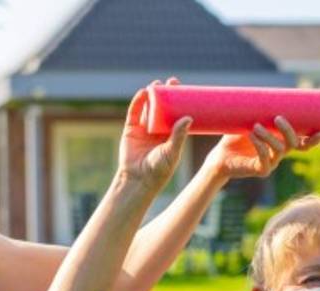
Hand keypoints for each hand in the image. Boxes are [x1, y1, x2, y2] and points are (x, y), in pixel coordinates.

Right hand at [117, 77, 192, 192]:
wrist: (138, 179)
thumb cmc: (159, 170)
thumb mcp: (172, 152)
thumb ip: (179, 136)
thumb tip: (188, 117)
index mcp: (170, 135)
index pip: (176, 114)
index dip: (179, 102)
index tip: (185, 90)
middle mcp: (157, 130)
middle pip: (163, 107)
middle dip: (166, 94)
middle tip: (173, 82)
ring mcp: (143, 129)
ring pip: (148, 107)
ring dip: (152, 95)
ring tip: (157, 84)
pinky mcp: (131, 130)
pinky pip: (134, 113)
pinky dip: (138, 102)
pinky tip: (143, 92)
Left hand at [205, 116, 319, 179]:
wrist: (220, 156)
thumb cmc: (235, 137)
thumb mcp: (249, 120)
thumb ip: (260, 111)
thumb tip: (266, 94)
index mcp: (281, 142)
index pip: (303, 142)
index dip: (313, 139)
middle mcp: (280, 153)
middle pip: (294, 144)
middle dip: (288, 130)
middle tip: (278, 118)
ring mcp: (272, 162)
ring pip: (280, 150)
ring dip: (269, 136)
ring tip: (255, 126)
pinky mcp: (261, 170)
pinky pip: (265, 159)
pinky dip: (259, 146)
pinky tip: (251, 136)